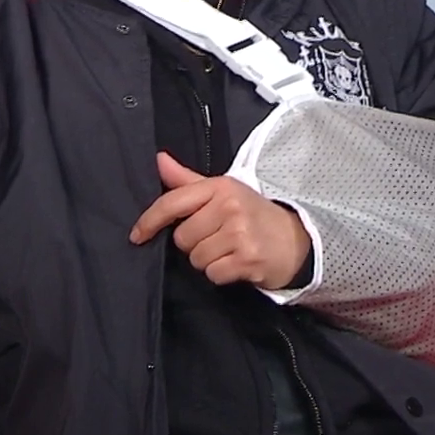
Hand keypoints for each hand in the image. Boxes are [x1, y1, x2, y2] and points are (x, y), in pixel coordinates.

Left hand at [131, 153, 311, 289]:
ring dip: (208, 260)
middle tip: (217, 238)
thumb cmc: (254, 215)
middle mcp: (230, 207)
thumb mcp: (224, 192)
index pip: (173, 202)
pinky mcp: (247, 259)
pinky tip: (236, 264)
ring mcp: (240, 234)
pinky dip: (221, 274)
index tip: (137, 235)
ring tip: (228, 251)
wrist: (297, 239)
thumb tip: (158, 160)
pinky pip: (212, 274)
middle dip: (194, 243)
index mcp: (221, 187)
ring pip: (195, 258)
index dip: (150, 221)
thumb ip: (187, 180)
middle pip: (182, 237)